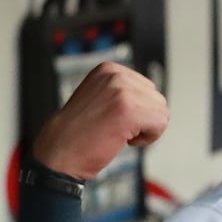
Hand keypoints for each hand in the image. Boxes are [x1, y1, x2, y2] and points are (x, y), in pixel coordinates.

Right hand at [31, 62, 168, 178]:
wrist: (59, 152)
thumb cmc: (79, 131)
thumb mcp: (99, 96)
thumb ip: (122, 90)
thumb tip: (152, 92)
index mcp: (108, 69)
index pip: (149, 89)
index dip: (137, 110)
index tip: (113, 117)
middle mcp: (115, 75)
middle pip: (157, 99)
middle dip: (143, 119)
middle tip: (115, 127)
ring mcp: (121, 91)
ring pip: (161, 113)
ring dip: (145, 129)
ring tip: (118, 132)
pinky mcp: (128, 109)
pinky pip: (161, 124)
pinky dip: (148, 138)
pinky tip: (125, 139)